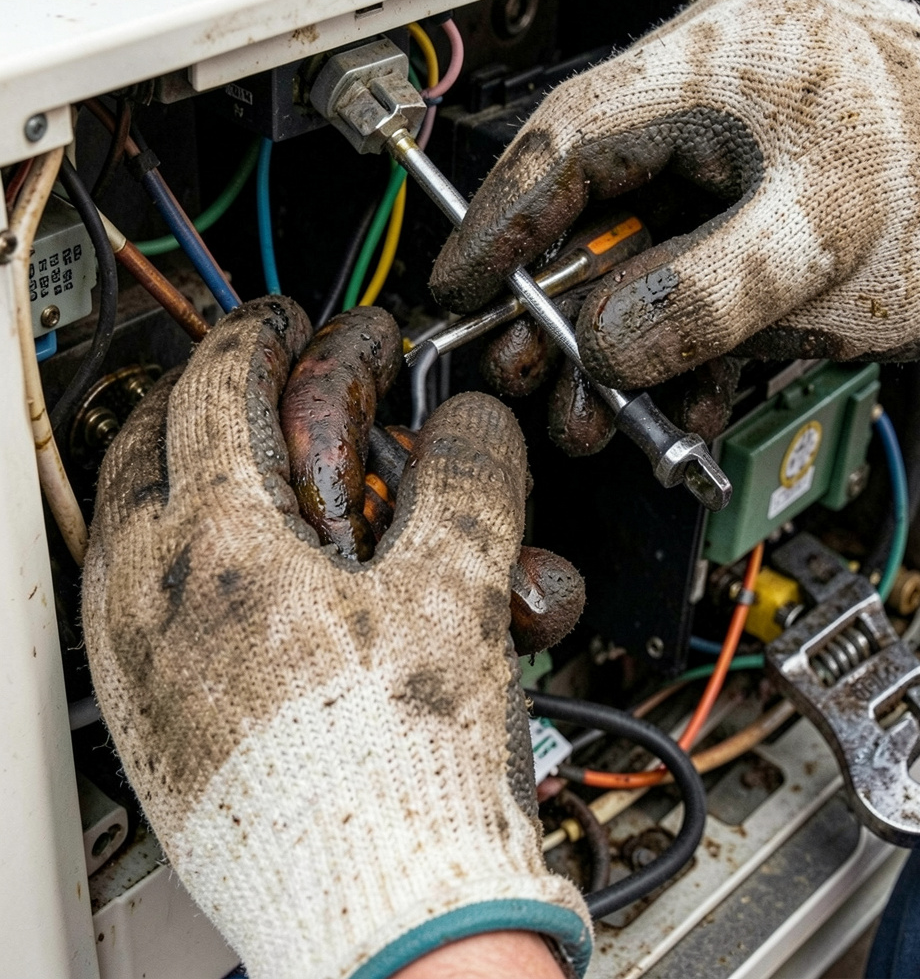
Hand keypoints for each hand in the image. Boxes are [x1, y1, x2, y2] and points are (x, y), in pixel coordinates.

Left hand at [82, 298, 590, 978]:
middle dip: (201, 392)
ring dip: (178, 471)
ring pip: (126, 521)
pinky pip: (129, 601)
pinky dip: (173, 556)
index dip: (261, 334)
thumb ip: (470, 480)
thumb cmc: (405, 771)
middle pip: (145, 442)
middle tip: (257, 379)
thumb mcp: (458, 593)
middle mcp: (148, 599)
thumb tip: (477, 423)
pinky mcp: (146, 720)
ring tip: (244, 465)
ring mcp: (133, 664)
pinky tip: (235, 575)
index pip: (217, 387)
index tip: (289, 323)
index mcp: (218, 548)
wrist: (380, 913)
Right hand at [430, 0, 919, 389]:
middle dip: (557, 307)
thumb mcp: (826, 245)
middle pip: (592, 208)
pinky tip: (682, 401)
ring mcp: (736, 163)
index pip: (567, 141)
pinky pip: (694, 281)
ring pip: (640, 259)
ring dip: (618, 348)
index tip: (458, 285)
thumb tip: (604, 343)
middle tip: (528, 374)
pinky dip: (681, 347)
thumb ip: (703, 296)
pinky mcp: (759, 215)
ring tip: (603, 417)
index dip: (500, 222)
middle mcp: (716, 103)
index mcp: (720, 64)